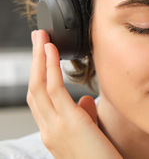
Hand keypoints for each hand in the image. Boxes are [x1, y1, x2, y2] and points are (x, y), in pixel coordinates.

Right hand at [27, 30, 121, 158]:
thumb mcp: (90, 135)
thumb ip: (84, 116)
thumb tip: (85, 99)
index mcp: (54, 132)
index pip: (40, 100)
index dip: (39, 76)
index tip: (43, 56)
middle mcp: (49, 130)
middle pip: (33, 89)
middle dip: (35, 62)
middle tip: (38, 39)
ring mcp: (54, 127)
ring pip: (39, 85)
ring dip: (40, 58)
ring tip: (42, 37)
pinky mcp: (67, 123)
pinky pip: (54, 89)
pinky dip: (50, 67)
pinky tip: (52, 51)